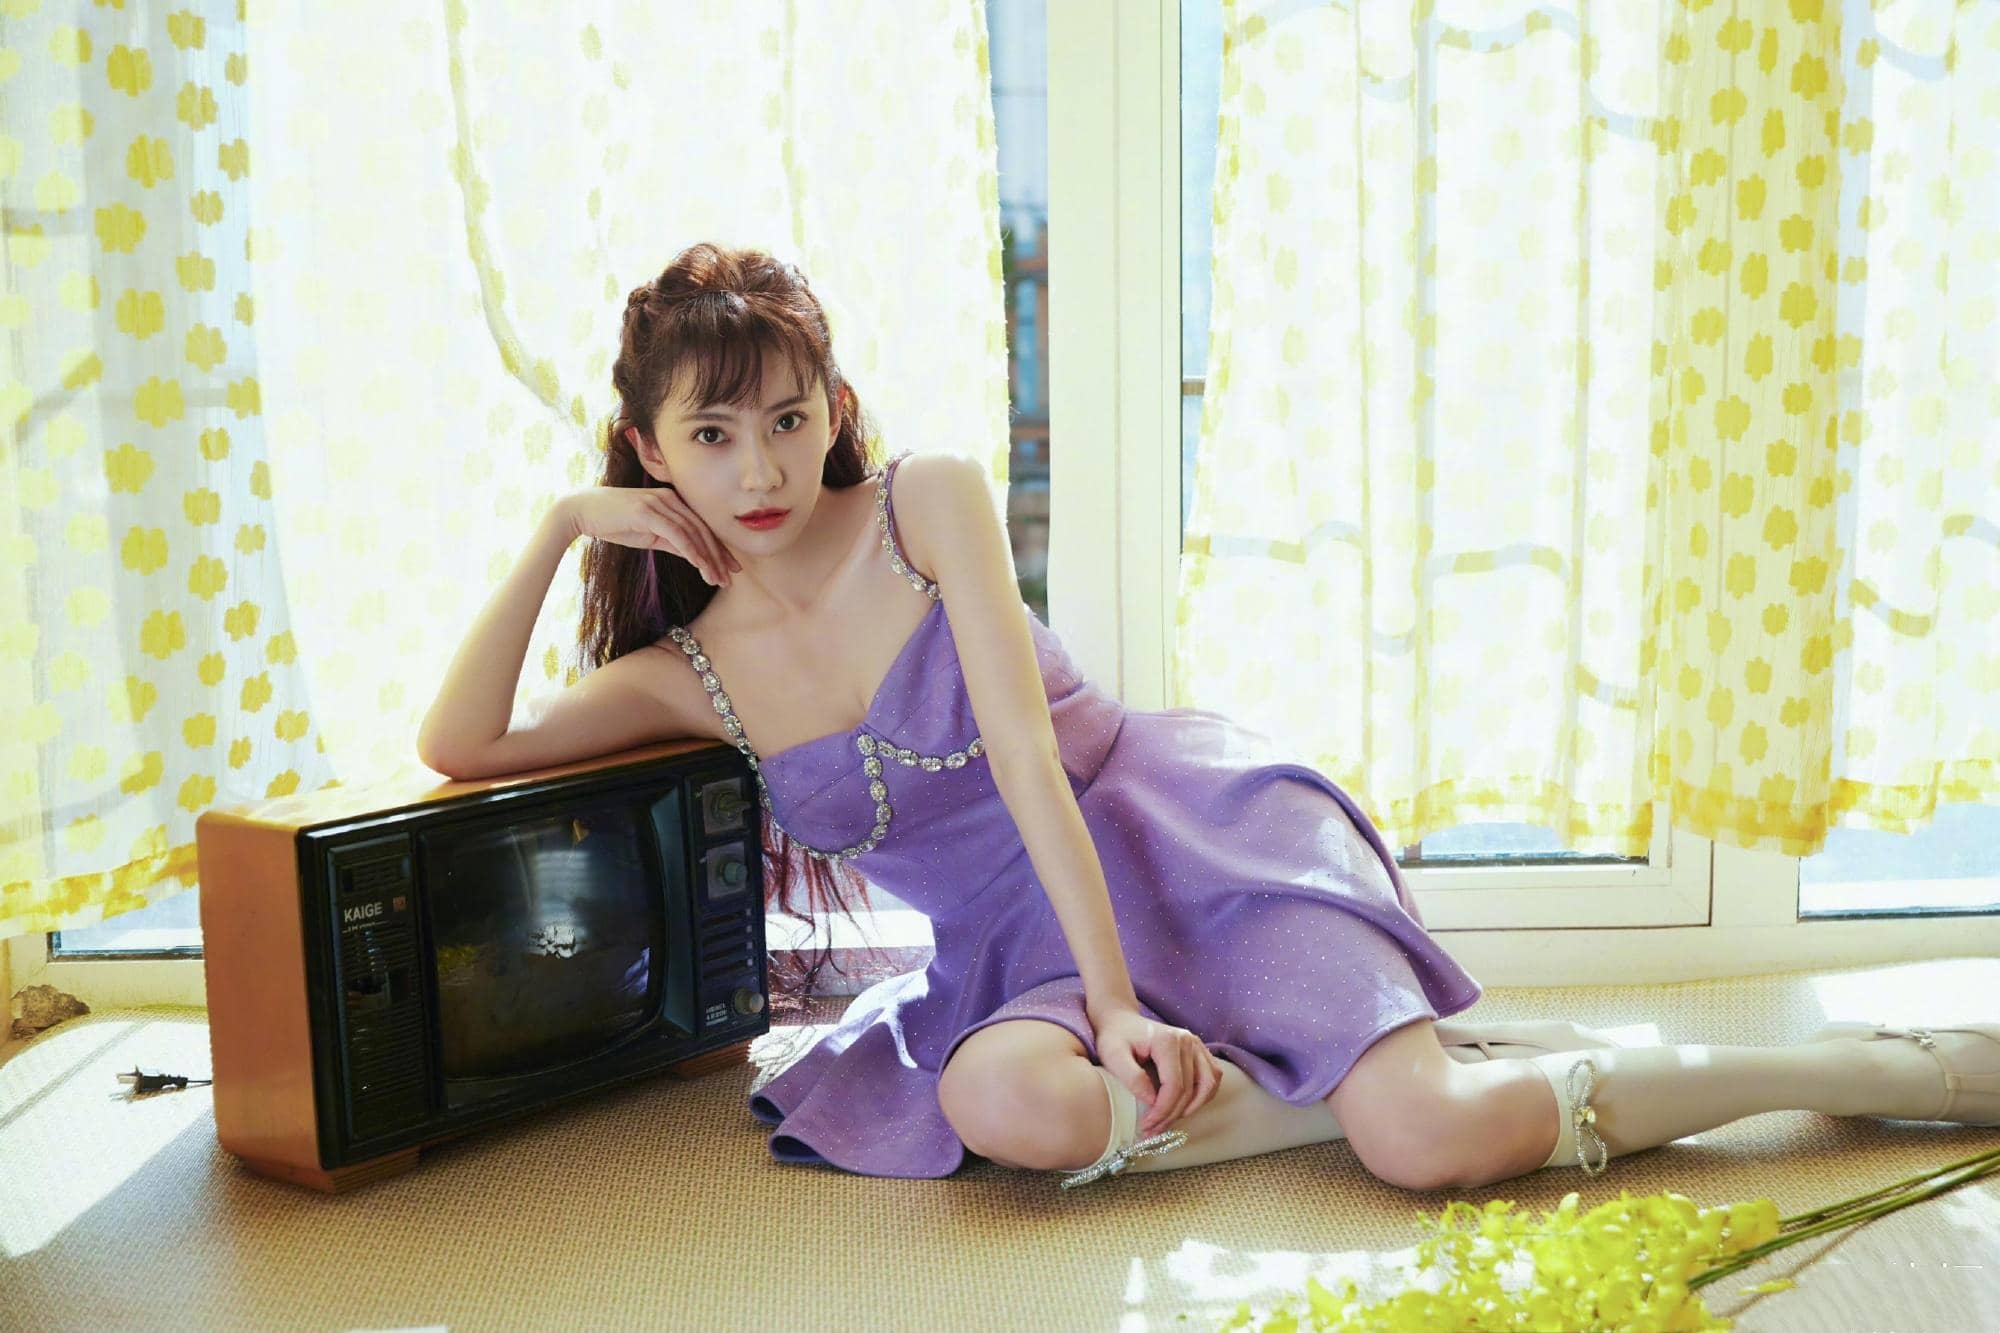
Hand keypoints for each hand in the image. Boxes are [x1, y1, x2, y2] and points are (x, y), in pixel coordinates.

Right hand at [562, 485, 742, 586]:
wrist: (582, 511)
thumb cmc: (614, 522)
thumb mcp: (649, 535)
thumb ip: (672, 542)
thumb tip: (694, 557)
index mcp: (672, 501)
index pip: (701, 527)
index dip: (718, 549)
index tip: (730, 569)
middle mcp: (670, 498)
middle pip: (702, 530)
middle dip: (719, 556)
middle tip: (731, 579)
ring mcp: (659, 503)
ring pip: (693, 533)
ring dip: (708, 558)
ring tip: (718, 579)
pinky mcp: (648, 511)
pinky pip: (676, 534)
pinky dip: (692, 551)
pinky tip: (701, 567)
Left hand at [1087, 1006, 1221, 1137]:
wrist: (1120, 1019)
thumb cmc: (1114, 1037)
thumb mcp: (1112, 1055)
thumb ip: (1132, 1078)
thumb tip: (1152, 1101)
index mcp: (1167, 1040)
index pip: (1174, 1085)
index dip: (1163, 1110)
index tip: (1146, 1125)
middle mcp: (1187, 1040)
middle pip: (1190, 1089)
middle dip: (1172, 1115)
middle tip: (1153, 1130)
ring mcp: (1196, 1044)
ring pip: (1208, 1084)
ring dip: (1192, 1108)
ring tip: (1169, 1121)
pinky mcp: (1199, 1049)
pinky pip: (1212, 1076)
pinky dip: (1203, 1095)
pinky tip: (1185, 1106)